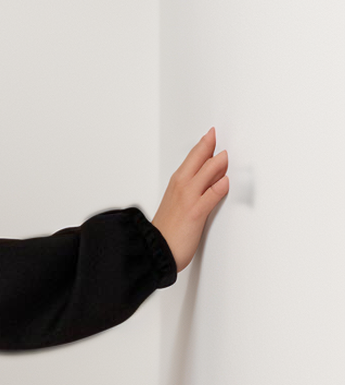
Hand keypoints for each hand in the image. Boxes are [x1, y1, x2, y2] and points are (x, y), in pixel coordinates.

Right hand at [153, 128, 229, 269]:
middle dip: (214, 145)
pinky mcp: (196, 212)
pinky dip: (221, 186)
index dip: (206, 142)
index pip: (194, 155)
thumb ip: (194, 188)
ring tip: (229, 159)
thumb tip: (214, 176)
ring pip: (210, 169)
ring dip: (222, 162)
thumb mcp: (178, 203)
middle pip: (202, 156)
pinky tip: (226, 182)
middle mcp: (182, 185)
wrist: (155, 251)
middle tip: (225, 140)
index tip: (214, 134)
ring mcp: (189, 197)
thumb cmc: (167, 231)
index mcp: (177, 182)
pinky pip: (213, 193)